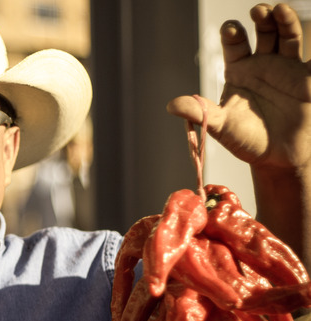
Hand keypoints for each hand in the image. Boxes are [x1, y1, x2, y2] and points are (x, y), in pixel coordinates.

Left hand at [167, 3, 310, 172]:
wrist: (278, 158)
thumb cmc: (246, 140)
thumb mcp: (220, 126)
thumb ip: (199, 113)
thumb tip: (171, 105)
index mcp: (239, 70)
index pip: (234, 44)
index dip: (232, 34)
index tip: (231, 29)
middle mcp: (263, 63)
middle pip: (262, 32)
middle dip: (261, 19)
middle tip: (258, 11)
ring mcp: (287, 67)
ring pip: (287, 36)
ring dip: (285, 21)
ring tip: (279, 9)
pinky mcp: (308, 77)